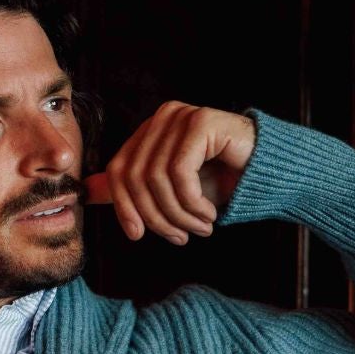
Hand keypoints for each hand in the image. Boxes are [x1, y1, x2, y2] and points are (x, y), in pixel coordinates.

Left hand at [103, 102, 256, 244]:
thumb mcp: (169, 191)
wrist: (270, 176)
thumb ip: (129, 187)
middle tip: (178, 238)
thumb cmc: (222, 184)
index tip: (136, 235)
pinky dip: (192, 203)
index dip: (122, 207)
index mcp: (150, 130)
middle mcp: (162, 117)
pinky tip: (209, 215)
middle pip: (134, 176)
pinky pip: (180, 173)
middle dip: (154, 215)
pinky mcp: (201, 122)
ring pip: (156, 178)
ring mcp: (181, 116)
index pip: (118, 170)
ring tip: (199, 228)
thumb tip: (84, 192)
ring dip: (177, 214)